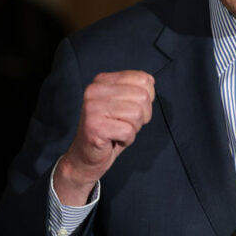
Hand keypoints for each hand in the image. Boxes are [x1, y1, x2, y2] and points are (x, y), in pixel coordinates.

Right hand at [54, 70, 154, 205]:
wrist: (85, 157)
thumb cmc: (109, 130)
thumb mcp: (123, 103)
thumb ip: (135, 89)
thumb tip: (150, 81)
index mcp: (102, 80)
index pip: (142, 79)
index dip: (147, 99)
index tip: (130, 110)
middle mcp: (94, 90)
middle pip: (142, 96)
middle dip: (142, 115)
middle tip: (125, 124)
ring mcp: (92, 108)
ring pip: (137, 114)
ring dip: (134, 128)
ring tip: (119, 132)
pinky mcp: (94, 127)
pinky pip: (128, 131)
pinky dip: (127, 140)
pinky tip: (114, 140)